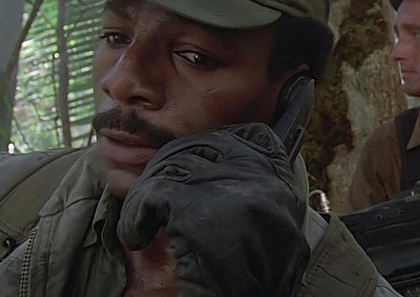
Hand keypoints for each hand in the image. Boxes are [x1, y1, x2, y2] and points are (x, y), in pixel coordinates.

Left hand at [118, 123, 308, 296]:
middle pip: (205, 147)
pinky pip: (152, 195)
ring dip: (146, 195)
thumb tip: (208, 166)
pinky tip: (135, 235)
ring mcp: (233, 196)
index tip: (191, 166)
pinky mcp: (199, 214)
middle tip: (153, 197)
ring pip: (172, 167)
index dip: (216, 145)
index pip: (254, 138)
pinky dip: (134, 217)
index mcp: (285, 187)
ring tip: (140, 223)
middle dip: (170, 167)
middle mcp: (265, 184)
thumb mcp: (270, 230)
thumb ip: (252, 194)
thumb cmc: (252, 282)